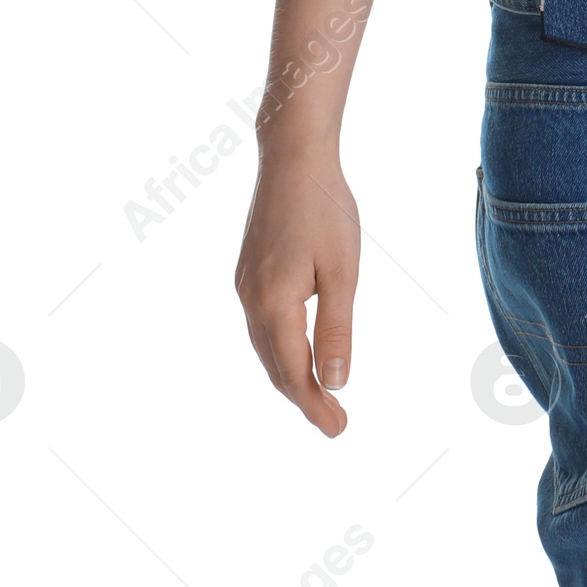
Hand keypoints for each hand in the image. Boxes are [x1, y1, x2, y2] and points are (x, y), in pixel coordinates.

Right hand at [235, 146, 359, 436]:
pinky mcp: (247, 273)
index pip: (294, 372)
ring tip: (320, 397)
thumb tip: (336, 382)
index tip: (339, 429)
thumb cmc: (326, 208)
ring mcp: (244, 286)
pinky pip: (262, 327)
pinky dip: (280, 350)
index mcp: (275, 303)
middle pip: (275, 367)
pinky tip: (297, 353)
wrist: (293, 158)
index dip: (315, 405)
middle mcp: (251, 300)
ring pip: (266, 348)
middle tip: (335, 423)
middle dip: (304, 398)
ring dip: (290, 376)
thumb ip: (337, 327)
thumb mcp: (342, 270)